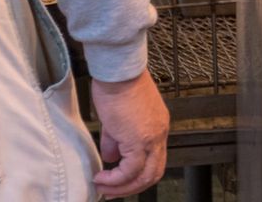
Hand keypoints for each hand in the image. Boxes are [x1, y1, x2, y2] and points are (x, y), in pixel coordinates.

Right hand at [90, 72, 168, 198]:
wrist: (118, 71)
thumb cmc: (118, 85)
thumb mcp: (118, 119)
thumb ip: (116, 140)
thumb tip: (112, 157)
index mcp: (157, 126)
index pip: (154, 159)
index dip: (137, 174)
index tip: (118, 181)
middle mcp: (159, 133)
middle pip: (154, 172)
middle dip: (132, 187)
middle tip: (112, 192)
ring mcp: (152, 137)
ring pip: (146, 175)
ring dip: (124, 187)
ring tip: (104, 187)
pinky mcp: (139, 139)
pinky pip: (130, 169)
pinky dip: (115, 179)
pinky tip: (101, 177)